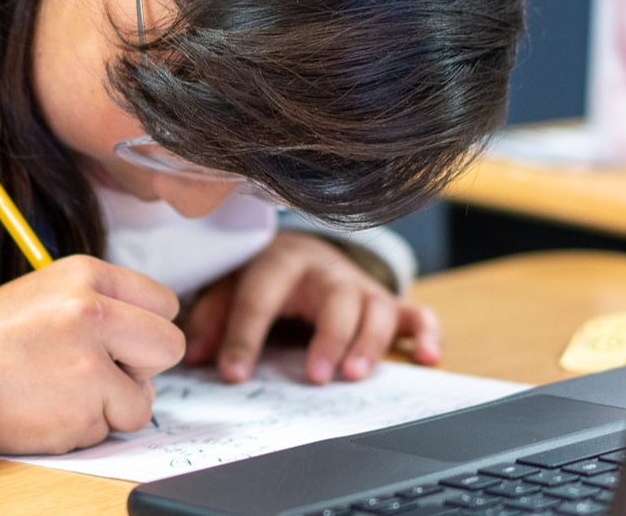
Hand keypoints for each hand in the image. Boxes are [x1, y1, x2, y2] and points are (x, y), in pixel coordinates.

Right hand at [0, 255, 184, 453]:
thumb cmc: (1, 336)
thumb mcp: (53, 291)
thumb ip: (107, 302)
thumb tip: (155, 333)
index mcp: (86, 275)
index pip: (165, 304)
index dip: (146, 329)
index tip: (118, 339)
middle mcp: (91, 312)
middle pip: (170, 347)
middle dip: (143, 367)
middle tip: (102, 369)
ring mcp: (87, 363)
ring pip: (143, 399)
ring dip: (114, 405)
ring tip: (68, 389)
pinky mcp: (80, 410)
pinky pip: (111, 429)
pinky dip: (87, 427)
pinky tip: (52, 408)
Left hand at [182, 232, 441, 384]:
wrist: (305, 249)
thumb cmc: (264, 275)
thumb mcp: (230, 285)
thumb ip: (212, 317)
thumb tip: (195, 356)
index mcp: (280, 261)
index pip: (260, 297)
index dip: (244, 336)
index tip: (233, 375)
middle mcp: (327, 271)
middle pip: (335, 297)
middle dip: (328, 336)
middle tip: (316, 376)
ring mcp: (362, 287)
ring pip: (377, 307)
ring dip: (371, 341)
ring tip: (355, 376)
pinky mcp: (389, 303)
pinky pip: (419, 313)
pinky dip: (428, 333)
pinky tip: (429, 358)